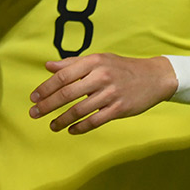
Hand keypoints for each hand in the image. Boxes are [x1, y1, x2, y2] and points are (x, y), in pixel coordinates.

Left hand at [28, 53, 177, 132]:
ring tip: (51, 125)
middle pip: (67, 94)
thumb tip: (48, 66)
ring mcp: (111, 94)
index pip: (62, 76)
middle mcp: (101, 77)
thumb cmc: (121, 67)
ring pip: (79, 110)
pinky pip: (95, 121)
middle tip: (34, 113)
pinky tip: (71, 130)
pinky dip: (81, 127)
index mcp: (93, 62)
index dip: (45, 88)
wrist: (155, 77)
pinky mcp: (120, 109)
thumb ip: (72, 63)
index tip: (33, 98)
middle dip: (47, 105)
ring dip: (62, 120)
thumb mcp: (98, 59)